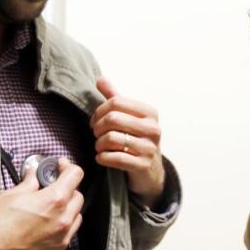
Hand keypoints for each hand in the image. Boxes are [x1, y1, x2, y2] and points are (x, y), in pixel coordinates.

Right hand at [0, 158, 84, 249]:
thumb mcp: (11, 195)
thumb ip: (29, 183)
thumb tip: (33, 175)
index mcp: (54, 200)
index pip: (75, 175)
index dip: (68, 167)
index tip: (60, 166)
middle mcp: (63, 219)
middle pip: (78, 197)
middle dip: (68, 189)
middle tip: (53, 188)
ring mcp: (62, 238)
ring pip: (76, 217)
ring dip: (68, 209)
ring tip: (50, 209)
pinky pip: (67, 235)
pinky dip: (62, 227)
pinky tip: (46, 226)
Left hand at [90, 77, 165, 207]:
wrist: (151, 170)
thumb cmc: (136, 138)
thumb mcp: (129, 116)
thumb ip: (115, 97)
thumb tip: (100, 79)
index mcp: (150, 112)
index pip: (116, 102)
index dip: (99, 111)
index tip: (95, 121)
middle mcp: (153, 128)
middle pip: (112, 119)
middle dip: (97, 127)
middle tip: (96, 134)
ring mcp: (149, 148)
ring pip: (111, 139)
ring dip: (98, 144)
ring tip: (99, 146)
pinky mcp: (143, 165)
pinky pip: (114, 158)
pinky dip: (102, 157)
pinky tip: (101, 157)